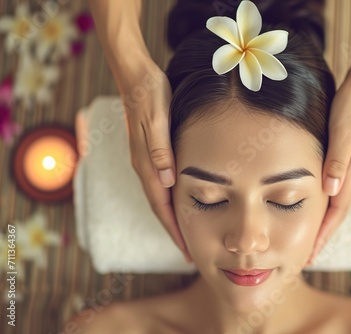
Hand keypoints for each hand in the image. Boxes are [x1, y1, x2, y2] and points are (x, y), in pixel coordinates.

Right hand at [118, 58, 191, 262]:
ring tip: (185, 235)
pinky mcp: (150, 152)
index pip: (161, 205)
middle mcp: (143, 166)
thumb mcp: (157, 120)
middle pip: (159, 207)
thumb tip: (165, 180)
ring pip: (159, 197)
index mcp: (146, 163)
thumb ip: (160, 150)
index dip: (173, 229)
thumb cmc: (150, 96)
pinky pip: (159, 184)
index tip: (185, 250)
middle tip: (188, 252)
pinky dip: (170, 200)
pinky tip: (178, 202)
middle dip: (173, 231)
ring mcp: (145, 160)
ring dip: (171, 218)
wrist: (136, 77)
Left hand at [307, 74, 350, 264]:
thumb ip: (338, 162)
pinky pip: (337, 188)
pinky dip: (327, 203)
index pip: (337, 211)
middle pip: (338, 212)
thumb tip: (331, 193)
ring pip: (338, 201)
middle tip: (309, 255)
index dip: (323, 234)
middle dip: (324, 235)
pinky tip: (320, 203)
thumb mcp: (343, 131)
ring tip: (313, 237)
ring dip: (325, 221)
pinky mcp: (348, 155)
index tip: (311, 254)